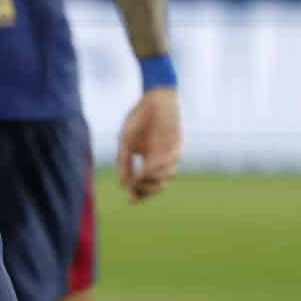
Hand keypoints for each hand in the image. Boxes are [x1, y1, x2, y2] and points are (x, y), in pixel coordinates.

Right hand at [116, 86, 181, 203]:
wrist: (153, 99)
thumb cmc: (139, 120)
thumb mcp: (126, 142)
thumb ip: (124, 162)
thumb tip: (122, 185)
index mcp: (147, 161)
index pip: (144, 184)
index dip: (138, 194)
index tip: (129, 201)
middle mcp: (160, 162)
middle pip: (157, 186)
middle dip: (146, 190)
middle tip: (136, 188)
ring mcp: (169, 155)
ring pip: (166, 177)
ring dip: (154, 179)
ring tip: (141, 175)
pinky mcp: (177, 145)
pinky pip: (171, 161)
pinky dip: (160, 165)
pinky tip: (148, 165)